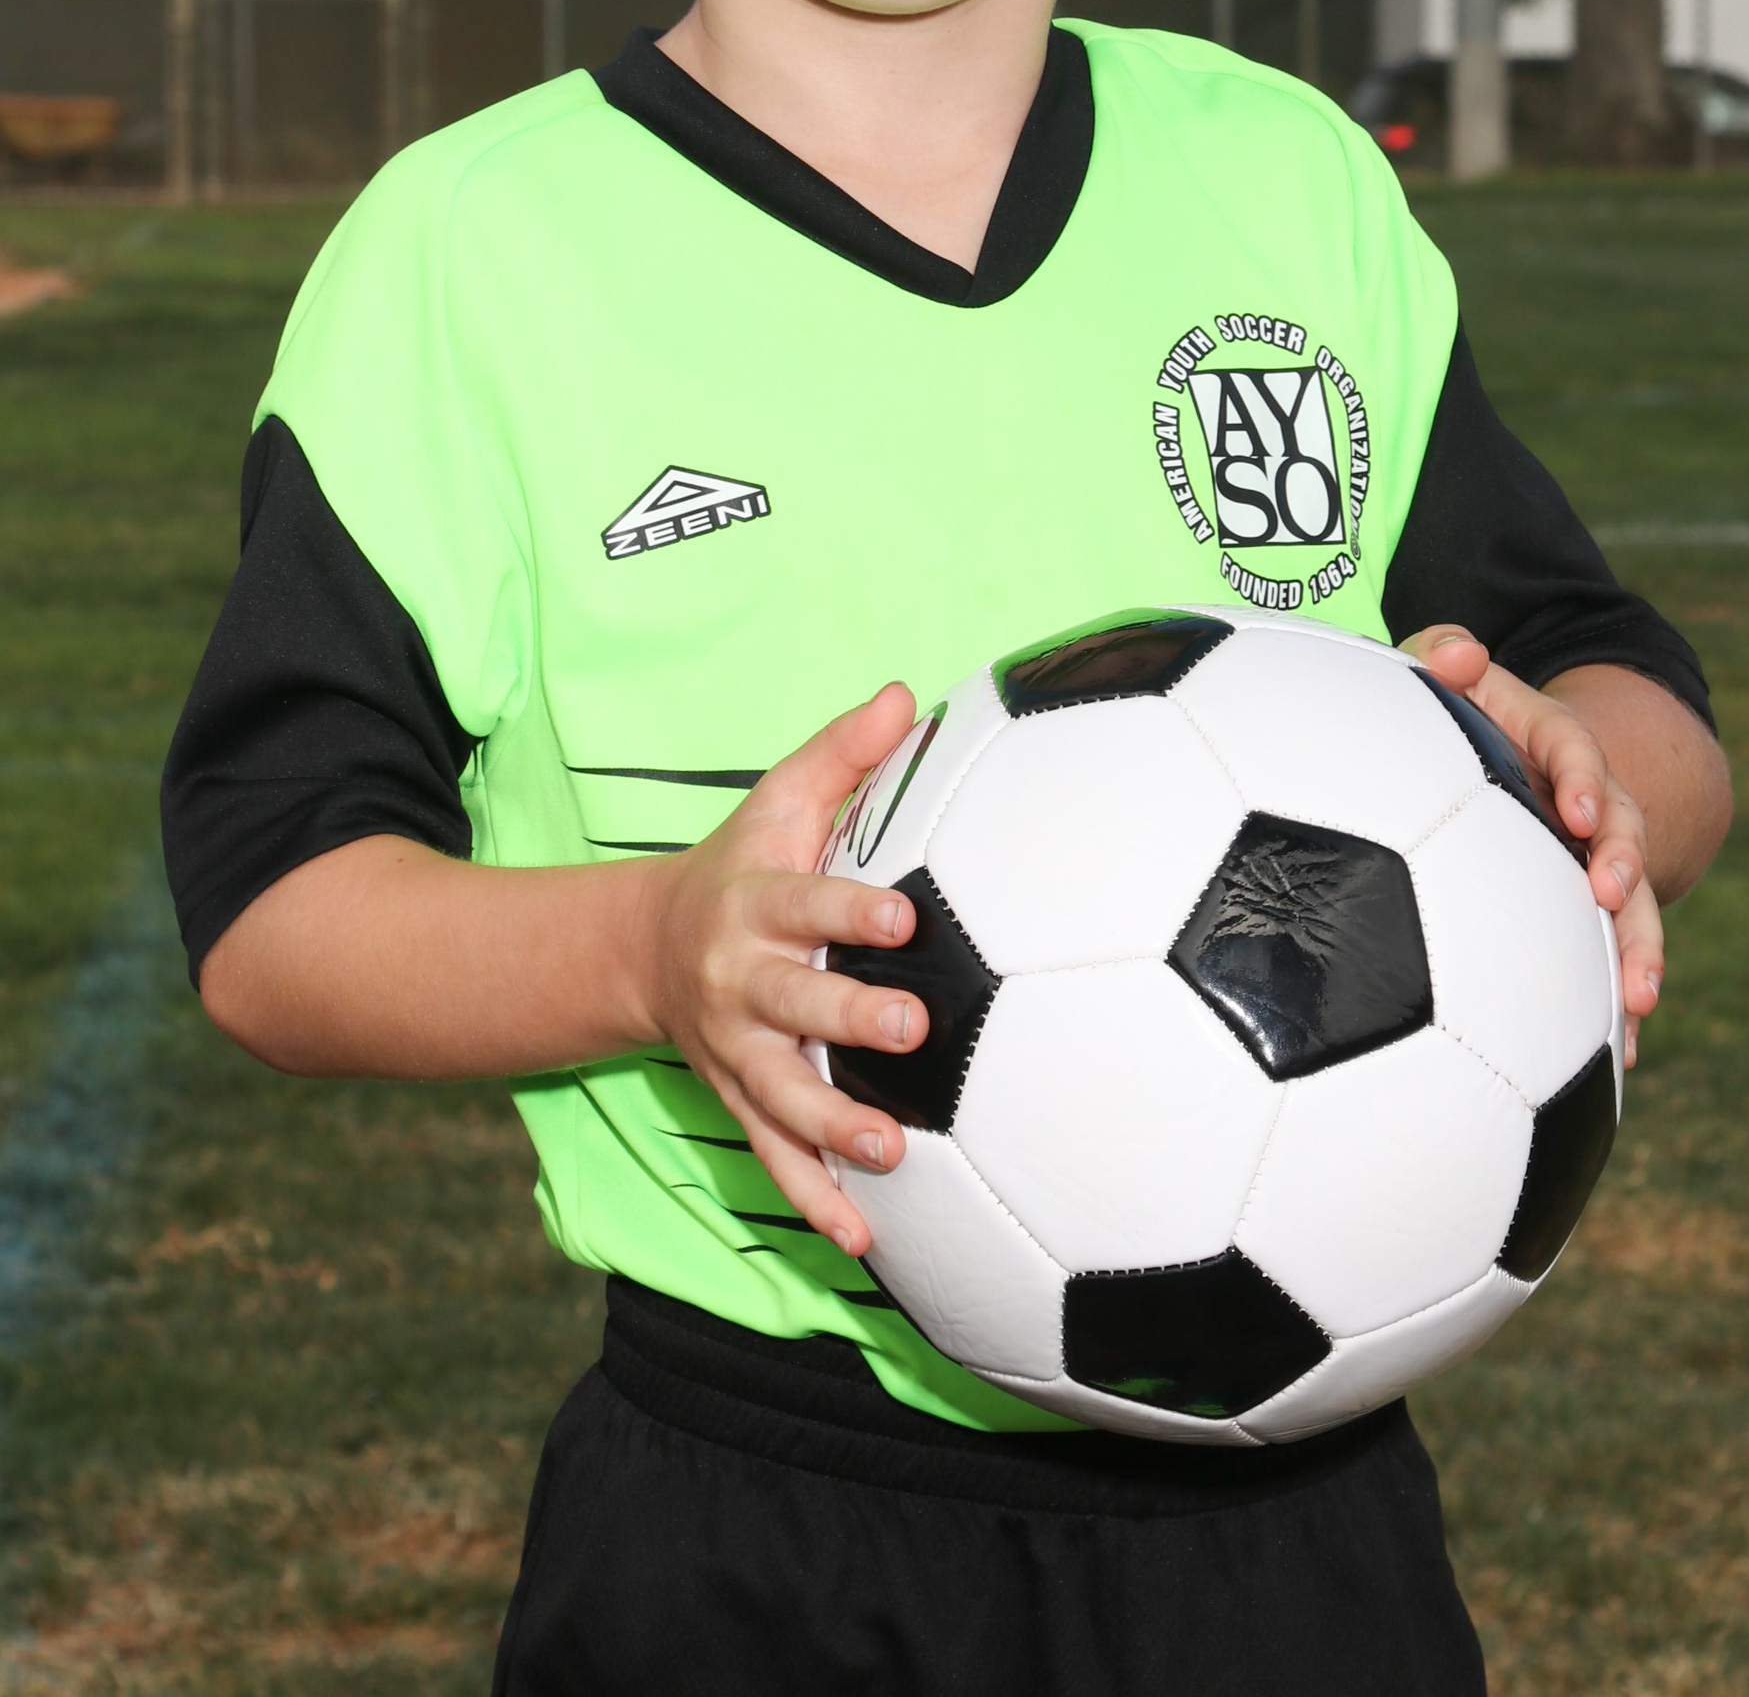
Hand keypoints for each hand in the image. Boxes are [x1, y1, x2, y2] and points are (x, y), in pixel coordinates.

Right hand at [645, 683, 926, 1252]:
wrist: (651, 944)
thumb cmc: (744, 862)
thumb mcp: (781, 799)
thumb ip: (844, 753)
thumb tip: (906, 692)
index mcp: (755, 905)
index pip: (806, 904)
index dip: (849, 912)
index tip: (901, 919)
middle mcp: (741, 983)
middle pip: (793, 1007)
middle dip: (849, 1022)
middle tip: (913, 1032)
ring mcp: (737, 1052)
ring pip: (781, 1096)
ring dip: (832, 1131)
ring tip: (890, 1155)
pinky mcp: (741, 1101)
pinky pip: (775, 1159)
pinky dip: (815, 1200)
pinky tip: (865, 1240)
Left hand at [1399, 626, 1660, 1068]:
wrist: (1495, 758)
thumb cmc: (1452, 713)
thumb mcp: (1443, 673)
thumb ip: (1441, 652)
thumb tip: (1457, 653)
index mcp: (1550, 743)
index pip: (1576, 751)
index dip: (1586, 779)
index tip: (1582, 813)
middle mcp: (1584, 803)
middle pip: (1622, 833)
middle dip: (1626, 864)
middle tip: (1614, 896)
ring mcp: (1590, 860)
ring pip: (1632, 906)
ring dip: (1638, 951)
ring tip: (1638, 1004)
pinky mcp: (1583, 909)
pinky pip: (1607, 956)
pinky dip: (1612, 1004)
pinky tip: (1619, 1059)